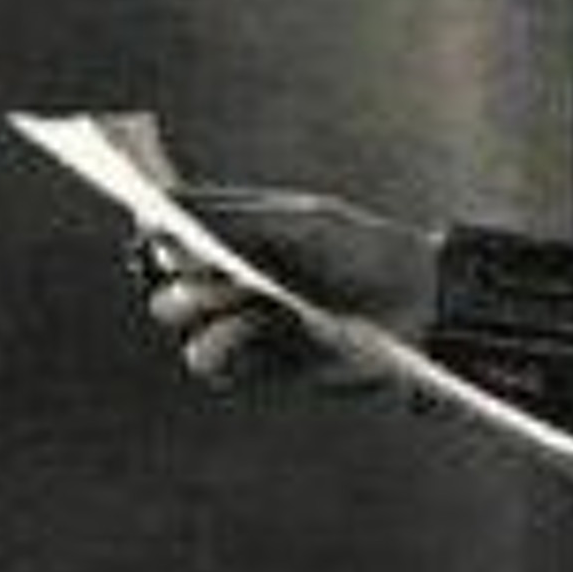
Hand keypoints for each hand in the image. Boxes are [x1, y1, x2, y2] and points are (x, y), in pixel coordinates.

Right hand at [137, 186, 440, 396]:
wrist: (415, 300)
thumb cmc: (362, 249)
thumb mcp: (298, 222)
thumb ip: (232, 217)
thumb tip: (162, 203)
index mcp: (234, 240)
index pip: (169, 240)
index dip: (157, 234)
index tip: (162, 230)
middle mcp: (229, 284)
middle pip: (164, 286)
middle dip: (185, 278)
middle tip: (226, 272)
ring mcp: (241, 327)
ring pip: (181, 328)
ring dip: (207, 310)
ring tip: (255, 302)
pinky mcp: (259, 367)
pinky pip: (211, 368)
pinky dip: (226, 347)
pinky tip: (261, 329)